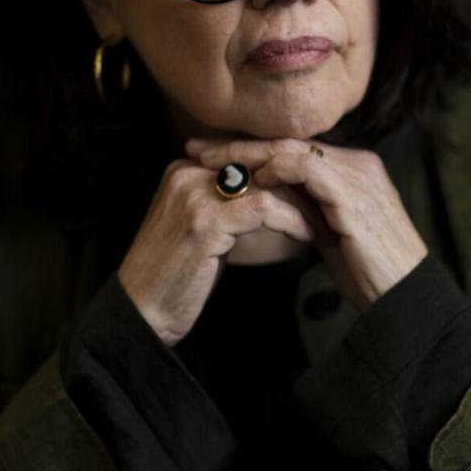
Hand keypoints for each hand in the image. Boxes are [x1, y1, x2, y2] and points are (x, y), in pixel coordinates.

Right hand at [118, 159, 315, 344]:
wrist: (142, 311)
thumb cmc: (175, 277)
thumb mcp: (201, 229)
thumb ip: (227, 206)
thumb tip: (272, 199)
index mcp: (183, 170)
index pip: (247, 159)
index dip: (285, 176)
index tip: (314, 196)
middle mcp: (186, 173)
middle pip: (259, 166)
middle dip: (298, 186)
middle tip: (328, 206)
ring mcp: (194, 195)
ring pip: (266, 183)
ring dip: (301, 204)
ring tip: (324, 223)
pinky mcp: (206, 221)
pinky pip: (264, 208)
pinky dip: (291, 220)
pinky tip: (307, 237)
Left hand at [185, 137, 427, 310]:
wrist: (403, 297)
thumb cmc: (367, 271)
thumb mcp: (327, 233)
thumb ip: (303, 210)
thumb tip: (264, 200)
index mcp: (351, 169)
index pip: (291, 149)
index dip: (247, 151)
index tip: (206, 157)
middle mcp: (357, 164)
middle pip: (287, 142)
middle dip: (236, 146)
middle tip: (194, 149)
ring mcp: (359, 176)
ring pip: (292, 150)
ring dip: (247, 155)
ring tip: (211, 163)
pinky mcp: (355, 195)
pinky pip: (309, 170)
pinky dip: (278, 171)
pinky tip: (252, 180)